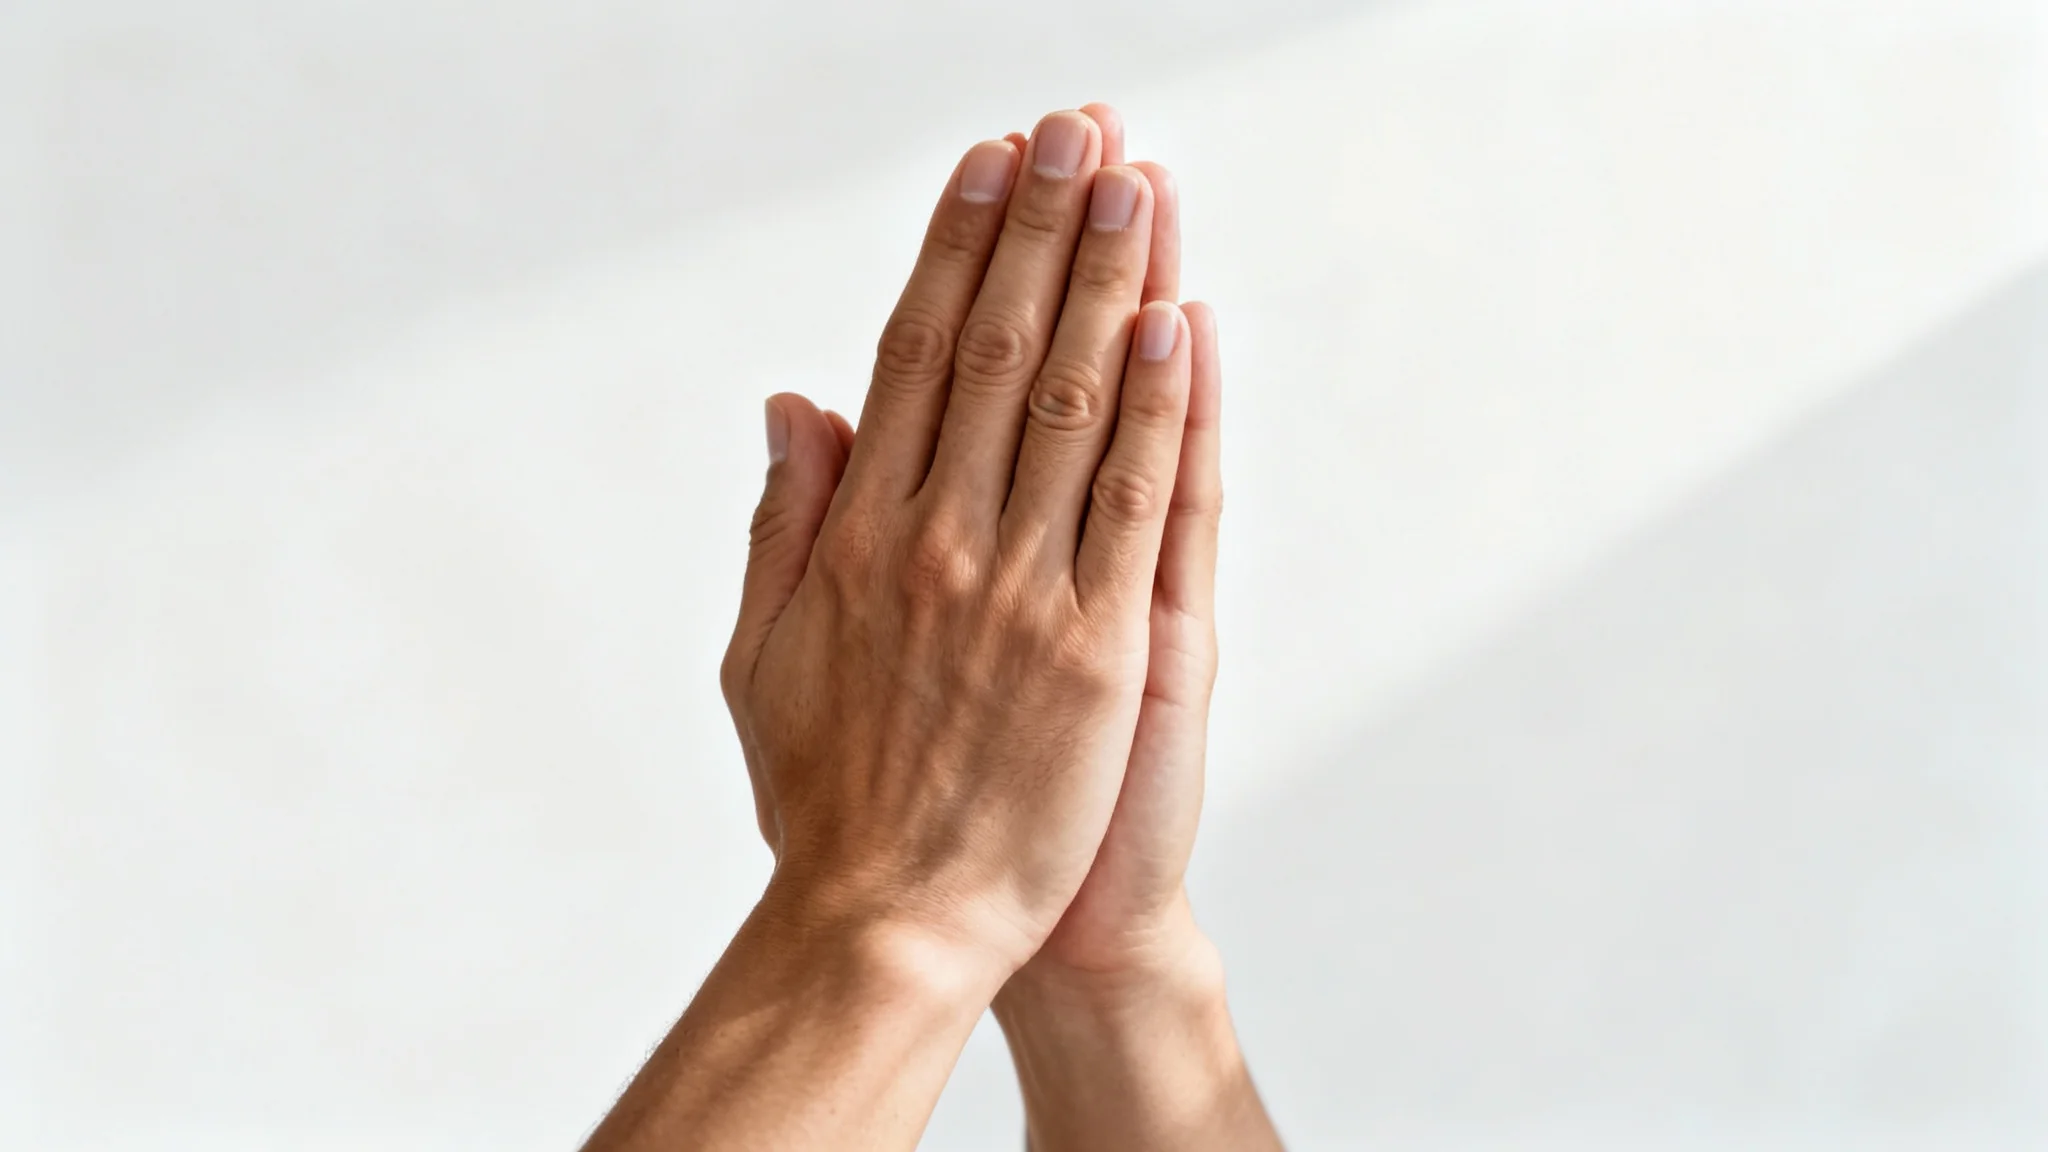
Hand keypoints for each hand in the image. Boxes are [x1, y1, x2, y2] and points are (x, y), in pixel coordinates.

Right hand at [721, 109, 1192, 981]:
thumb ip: (781, 520)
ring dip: (1108, 281)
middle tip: (1077, 127)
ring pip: (1074, 400)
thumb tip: (792, 402)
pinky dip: (1163, 405)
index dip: (958, 249)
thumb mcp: (761, 654)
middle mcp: (939, 540)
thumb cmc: (825, 798)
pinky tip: (1181, 318)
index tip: (989, 162)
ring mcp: (1023, 588)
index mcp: (859, 535)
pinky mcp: (1099, 646)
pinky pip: (1138, 501)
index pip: (917, 355)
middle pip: (1001, 349)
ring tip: (1136, 180)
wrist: (892, 923)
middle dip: (1041, 227)